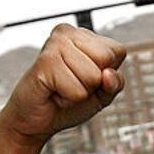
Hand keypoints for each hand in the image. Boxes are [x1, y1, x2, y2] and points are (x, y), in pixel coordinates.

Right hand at [0, 24, 125, 153]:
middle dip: (94, 82)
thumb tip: (109, 74)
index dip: (107, 74)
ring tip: (61, 88)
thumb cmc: (67, 103)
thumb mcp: (101, 95)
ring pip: (93, 76)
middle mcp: (68, 33)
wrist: (35, 121)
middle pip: (107, 59)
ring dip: (79, 92)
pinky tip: (53, 92)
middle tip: (72, 84)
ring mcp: (55, 44)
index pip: (117, 51)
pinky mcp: (45, 61)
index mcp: (84, 36)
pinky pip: (77, 90)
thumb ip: (115, 84)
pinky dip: (68, 99)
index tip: (85, 80)